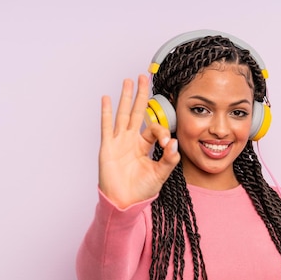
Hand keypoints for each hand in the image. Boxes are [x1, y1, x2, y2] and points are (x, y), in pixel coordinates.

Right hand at [99, 75, 179, 207]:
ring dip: (126, 97)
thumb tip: (174, 143)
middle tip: (144, 77)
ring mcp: (118, 142)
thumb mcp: (160, 174)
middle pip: (137, 113)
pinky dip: (107, 112)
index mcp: (144, 146)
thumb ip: (169, 159)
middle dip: (141, 95)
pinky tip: (107, 98)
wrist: (125, 203)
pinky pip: (107, 126)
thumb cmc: (141, 191)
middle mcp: (131, 141)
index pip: (153, 128)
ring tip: (128, 81)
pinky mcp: (108, 147)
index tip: (165, 142)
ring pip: (123, 114)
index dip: (161, 131)